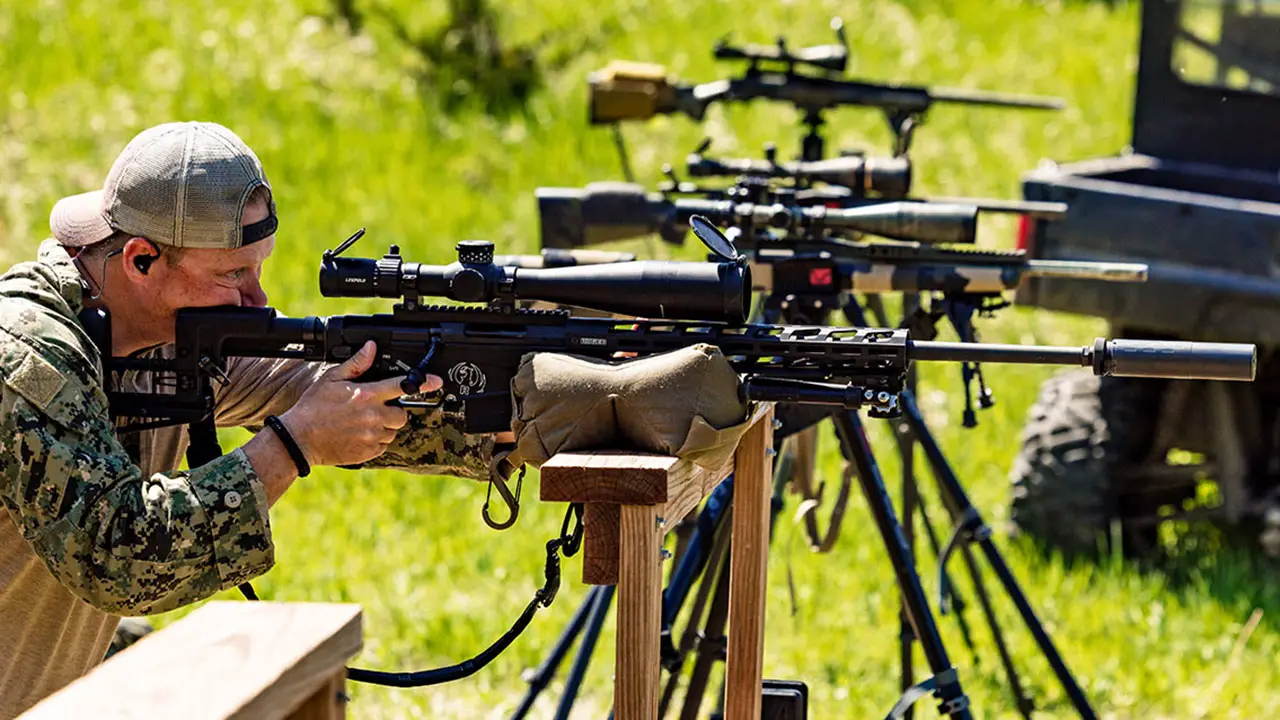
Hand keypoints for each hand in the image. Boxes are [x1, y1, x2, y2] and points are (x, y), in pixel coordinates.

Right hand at [279, 341, 440, 466]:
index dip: (423, 383)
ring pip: (393, 431)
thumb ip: (356, 364)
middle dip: (394, 412)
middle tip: (376, 410)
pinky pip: (383, 446)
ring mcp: (372, 436)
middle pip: (402, 414)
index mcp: (367, 395)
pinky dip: (376, 441)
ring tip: (363, 423)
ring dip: (385, 427)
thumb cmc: (313, 408)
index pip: (402, 386)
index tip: (436, 381)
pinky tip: (359, 435)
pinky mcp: (368, 452)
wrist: (300, 439)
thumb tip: (371, 348)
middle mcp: (374, 416)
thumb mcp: (332, 379)